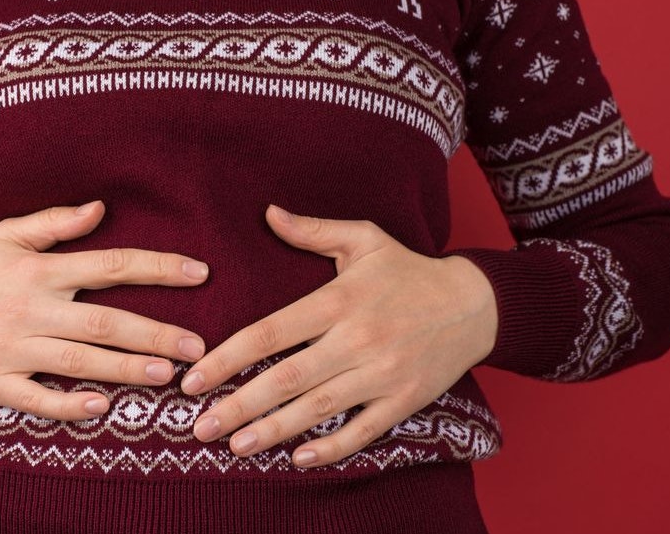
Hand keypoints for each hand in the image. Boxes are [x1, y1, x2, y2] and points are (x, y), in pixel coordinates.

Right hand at [0, 200, 208, 420]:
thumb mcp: (5, 236)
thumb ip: (54, 224)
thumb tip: (99, 208)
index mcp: (40, 270)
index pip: (111, 264)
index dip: (158, 268)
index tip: (200, 274)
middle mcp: (31, 308)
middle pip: (103, 320)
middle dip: (154, 333)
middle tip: (197, 346)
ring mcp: (13, 348)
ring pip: (79, 360)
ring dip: (124, 368)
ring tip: (166, 374)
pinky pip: (37, 397)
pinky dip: (69, 404)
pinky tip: (102, 407)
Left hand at [181, 204, 497, 467]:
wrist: (476, 303)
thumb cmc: (409, 270)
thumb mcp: (363, 240)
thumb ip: (312, 231)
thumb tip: (268, 212)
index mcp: (339, 300)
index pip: (271, 332)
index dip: (228, 357)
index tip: (193, 379)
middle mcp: (358, 339)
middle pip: (287, 378)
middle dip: (239, 405)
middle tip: (201, 428)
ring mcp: (383, 373)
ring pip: (318, 408)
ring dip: (273, 430)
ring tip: (236, 446)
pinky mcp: (406, 399)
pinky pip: (363, 429)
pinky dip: (332, 447)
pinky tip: (298, 457)